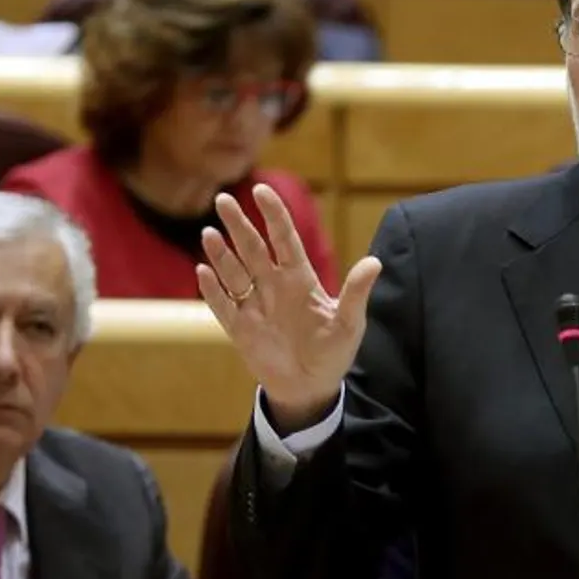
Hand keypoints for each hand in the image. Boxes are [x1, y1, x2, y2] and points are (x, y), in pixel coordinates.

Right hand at [196, 185, 381, 429]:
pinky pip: (223, 306)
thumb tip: (375, 262)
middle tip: (223, 199)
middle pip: (253, 248)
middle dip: (239, 225)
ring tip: (209, 233)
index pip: (285, 239)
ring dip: (221, 254)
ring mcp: (255, 305)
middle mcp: (274, 286)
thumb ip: (356, 293)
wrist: (311, 388)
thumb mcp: (349, 323)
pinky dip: (213, 291)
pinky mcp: (240, 329)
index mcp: (300, 279)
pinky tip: (203, 272)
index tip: (262, 190)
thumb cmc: (333, 352)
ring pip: (234, 273)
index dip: (274, 215)